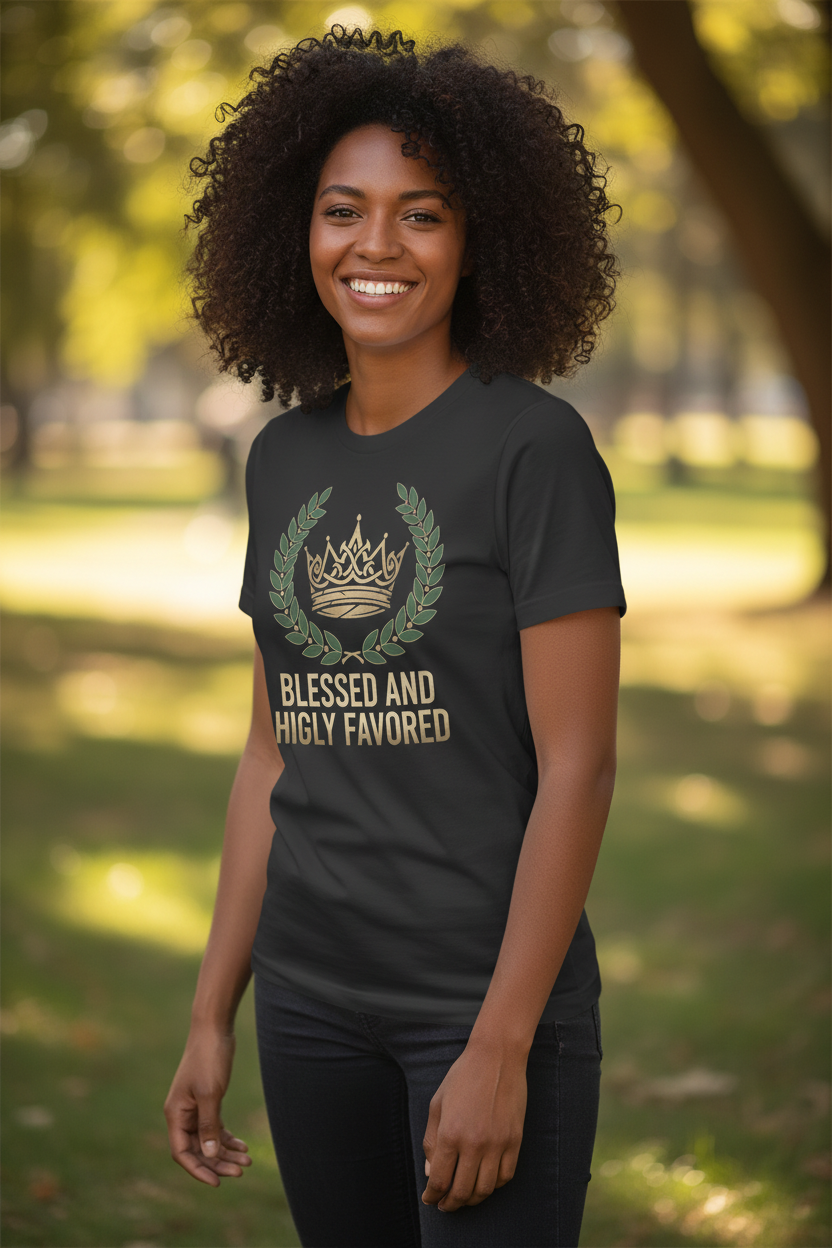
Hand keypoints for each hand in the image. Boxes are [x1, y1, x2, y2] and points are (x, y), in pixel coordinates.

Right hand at [163, 1025, 251, 1186]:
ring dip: (226, 1152)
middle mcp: (182, 1114)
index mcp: (175, 1114)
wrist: (214, 1029)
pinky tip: (243, 1146)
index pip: (182, 1153)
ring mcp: (194, 1107)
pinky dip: (227, 1137)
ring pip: (208, 1139)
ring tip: (247, 1161)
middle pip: (197, 1149)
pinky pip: (215, 1127)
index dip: (198, 1170)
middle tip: (241, 1171)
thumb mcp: (210, 1093)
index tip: (217, 1182)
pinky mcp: (207, 1100)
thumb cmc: (209, 1058)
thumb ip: (209, 1124)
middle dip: (218, 1162)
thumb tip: (209, 1154)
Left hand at [421, 1039, 526, 1212]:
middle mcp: (474, 1143)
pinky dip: (494, 1186)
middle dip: (450, 1204)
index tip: (430, 1199)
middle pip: (462, 1191)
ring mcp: (497, 1144)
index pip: (440, 1180)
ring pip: (485, 1189)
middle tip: (445, 1205)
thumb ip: (431, 1140)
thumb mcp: (438, 1104)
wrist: (497, 1057)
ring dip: (472, 1199)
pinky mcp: (515, 1141)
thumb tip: (431, 1172)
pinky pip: (506, 1176)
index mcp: (451, 1134)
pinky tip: (485, 1182)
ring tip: (464, 1197)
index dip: (433, 1195)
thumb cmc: (463, 1077)